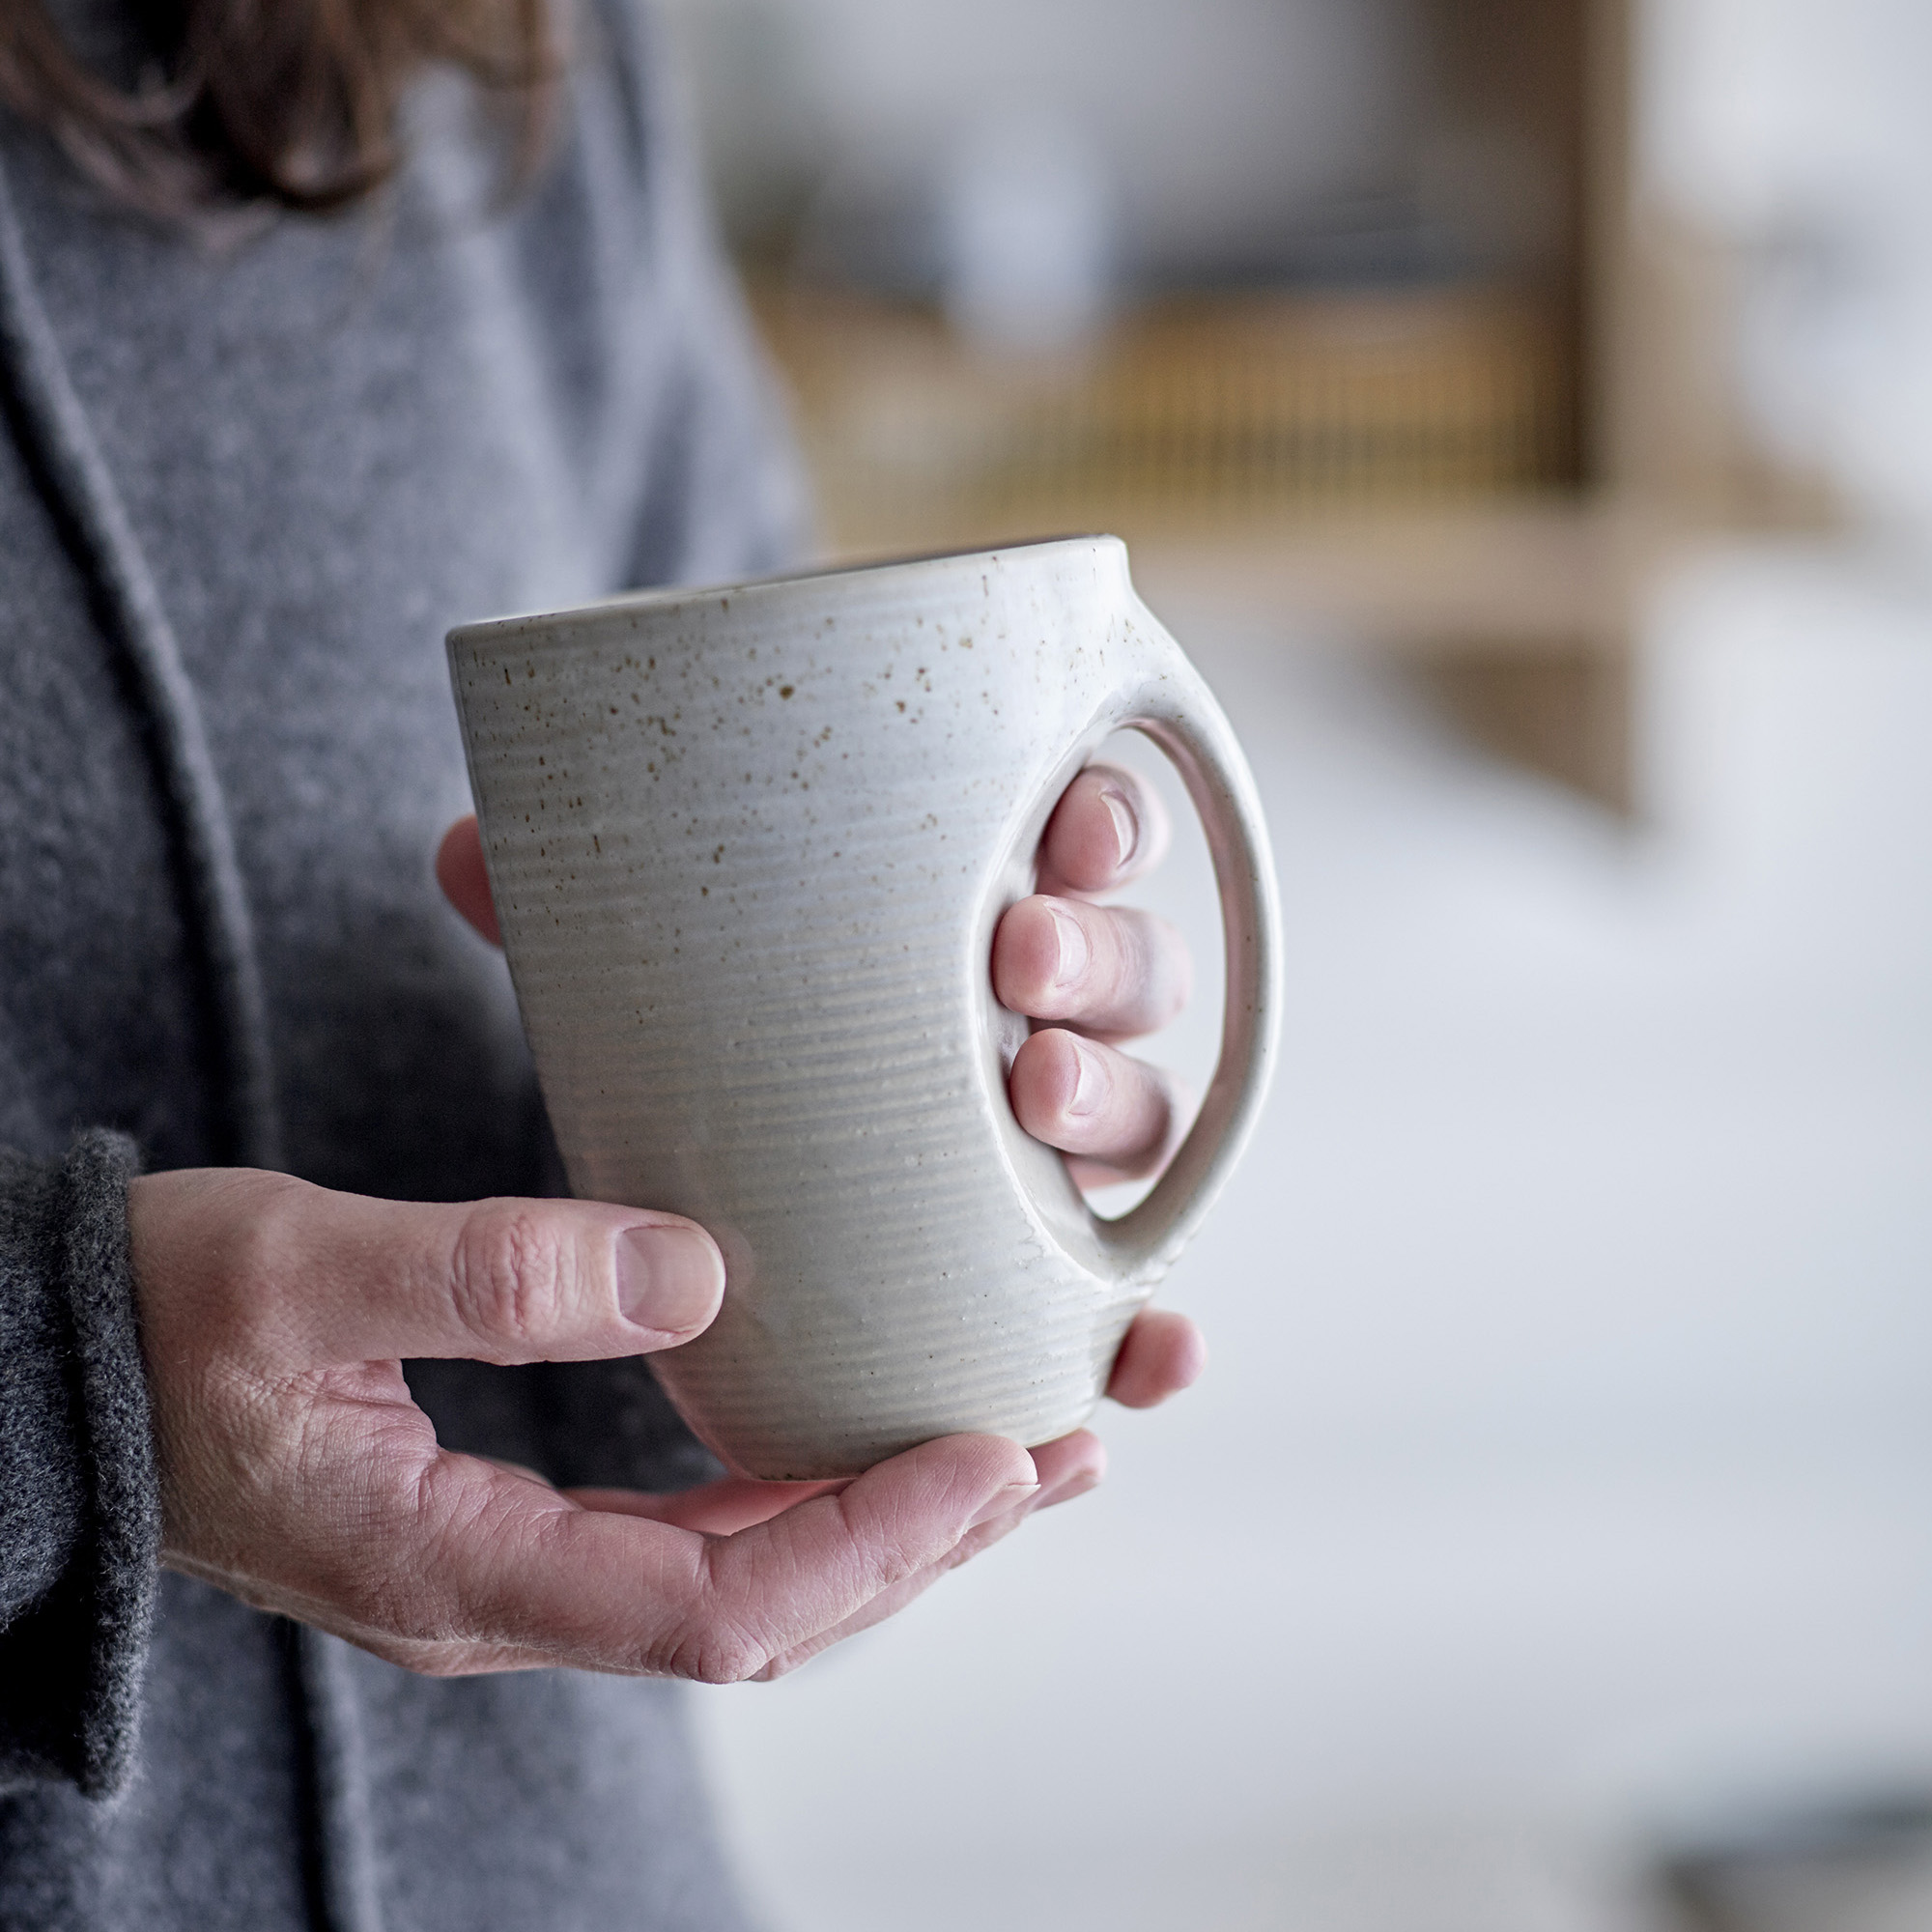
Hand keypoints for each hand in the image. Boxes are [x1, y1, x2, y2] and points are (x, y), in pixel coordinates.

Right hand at [131, 1166, 1042, 1678]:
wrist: (53, 1377)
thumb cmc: (150, 1326)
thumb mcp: (298, 1272)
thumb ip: (483, 1276)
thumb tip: (689, 1276)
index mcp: (462, 1571)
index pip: (719, 1606)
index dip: (872, 1541)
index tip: (995, 1458)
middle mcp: (509, 1598)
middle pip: (765, 1612)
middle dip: (923, 1541)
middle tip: (1060, 1452)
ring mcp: (514, 1567)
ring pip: (743, 1580)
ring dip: (881, 1522)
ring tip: (1011, 1453)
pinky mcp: (514, 1518)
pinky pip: (694, 1532)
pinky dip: (799, 1494)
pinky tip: (858, 1438)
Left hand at [436, 763, 1206, 1423]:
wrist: (700, 1190)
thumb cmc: (704, 1040)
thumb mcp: (640, 968)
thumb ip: (579, 912)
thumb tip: (466, 849)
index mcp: (980, 903)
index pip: (1085, 840)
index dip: (1102, 824)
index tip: (1062, 826)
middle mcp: (1037, 1023)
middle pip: (1132, 981)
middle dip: (1096, 961)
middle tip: (1014, 959)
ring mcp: (1043, 1154)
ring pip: (1137, 1128)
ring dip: (1114, 1110)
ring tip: (1038, 1101)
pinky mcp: (1026, 1278)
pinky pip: (1109, 1305)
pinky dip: (1145, 1326)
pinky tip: (1155, 1348)